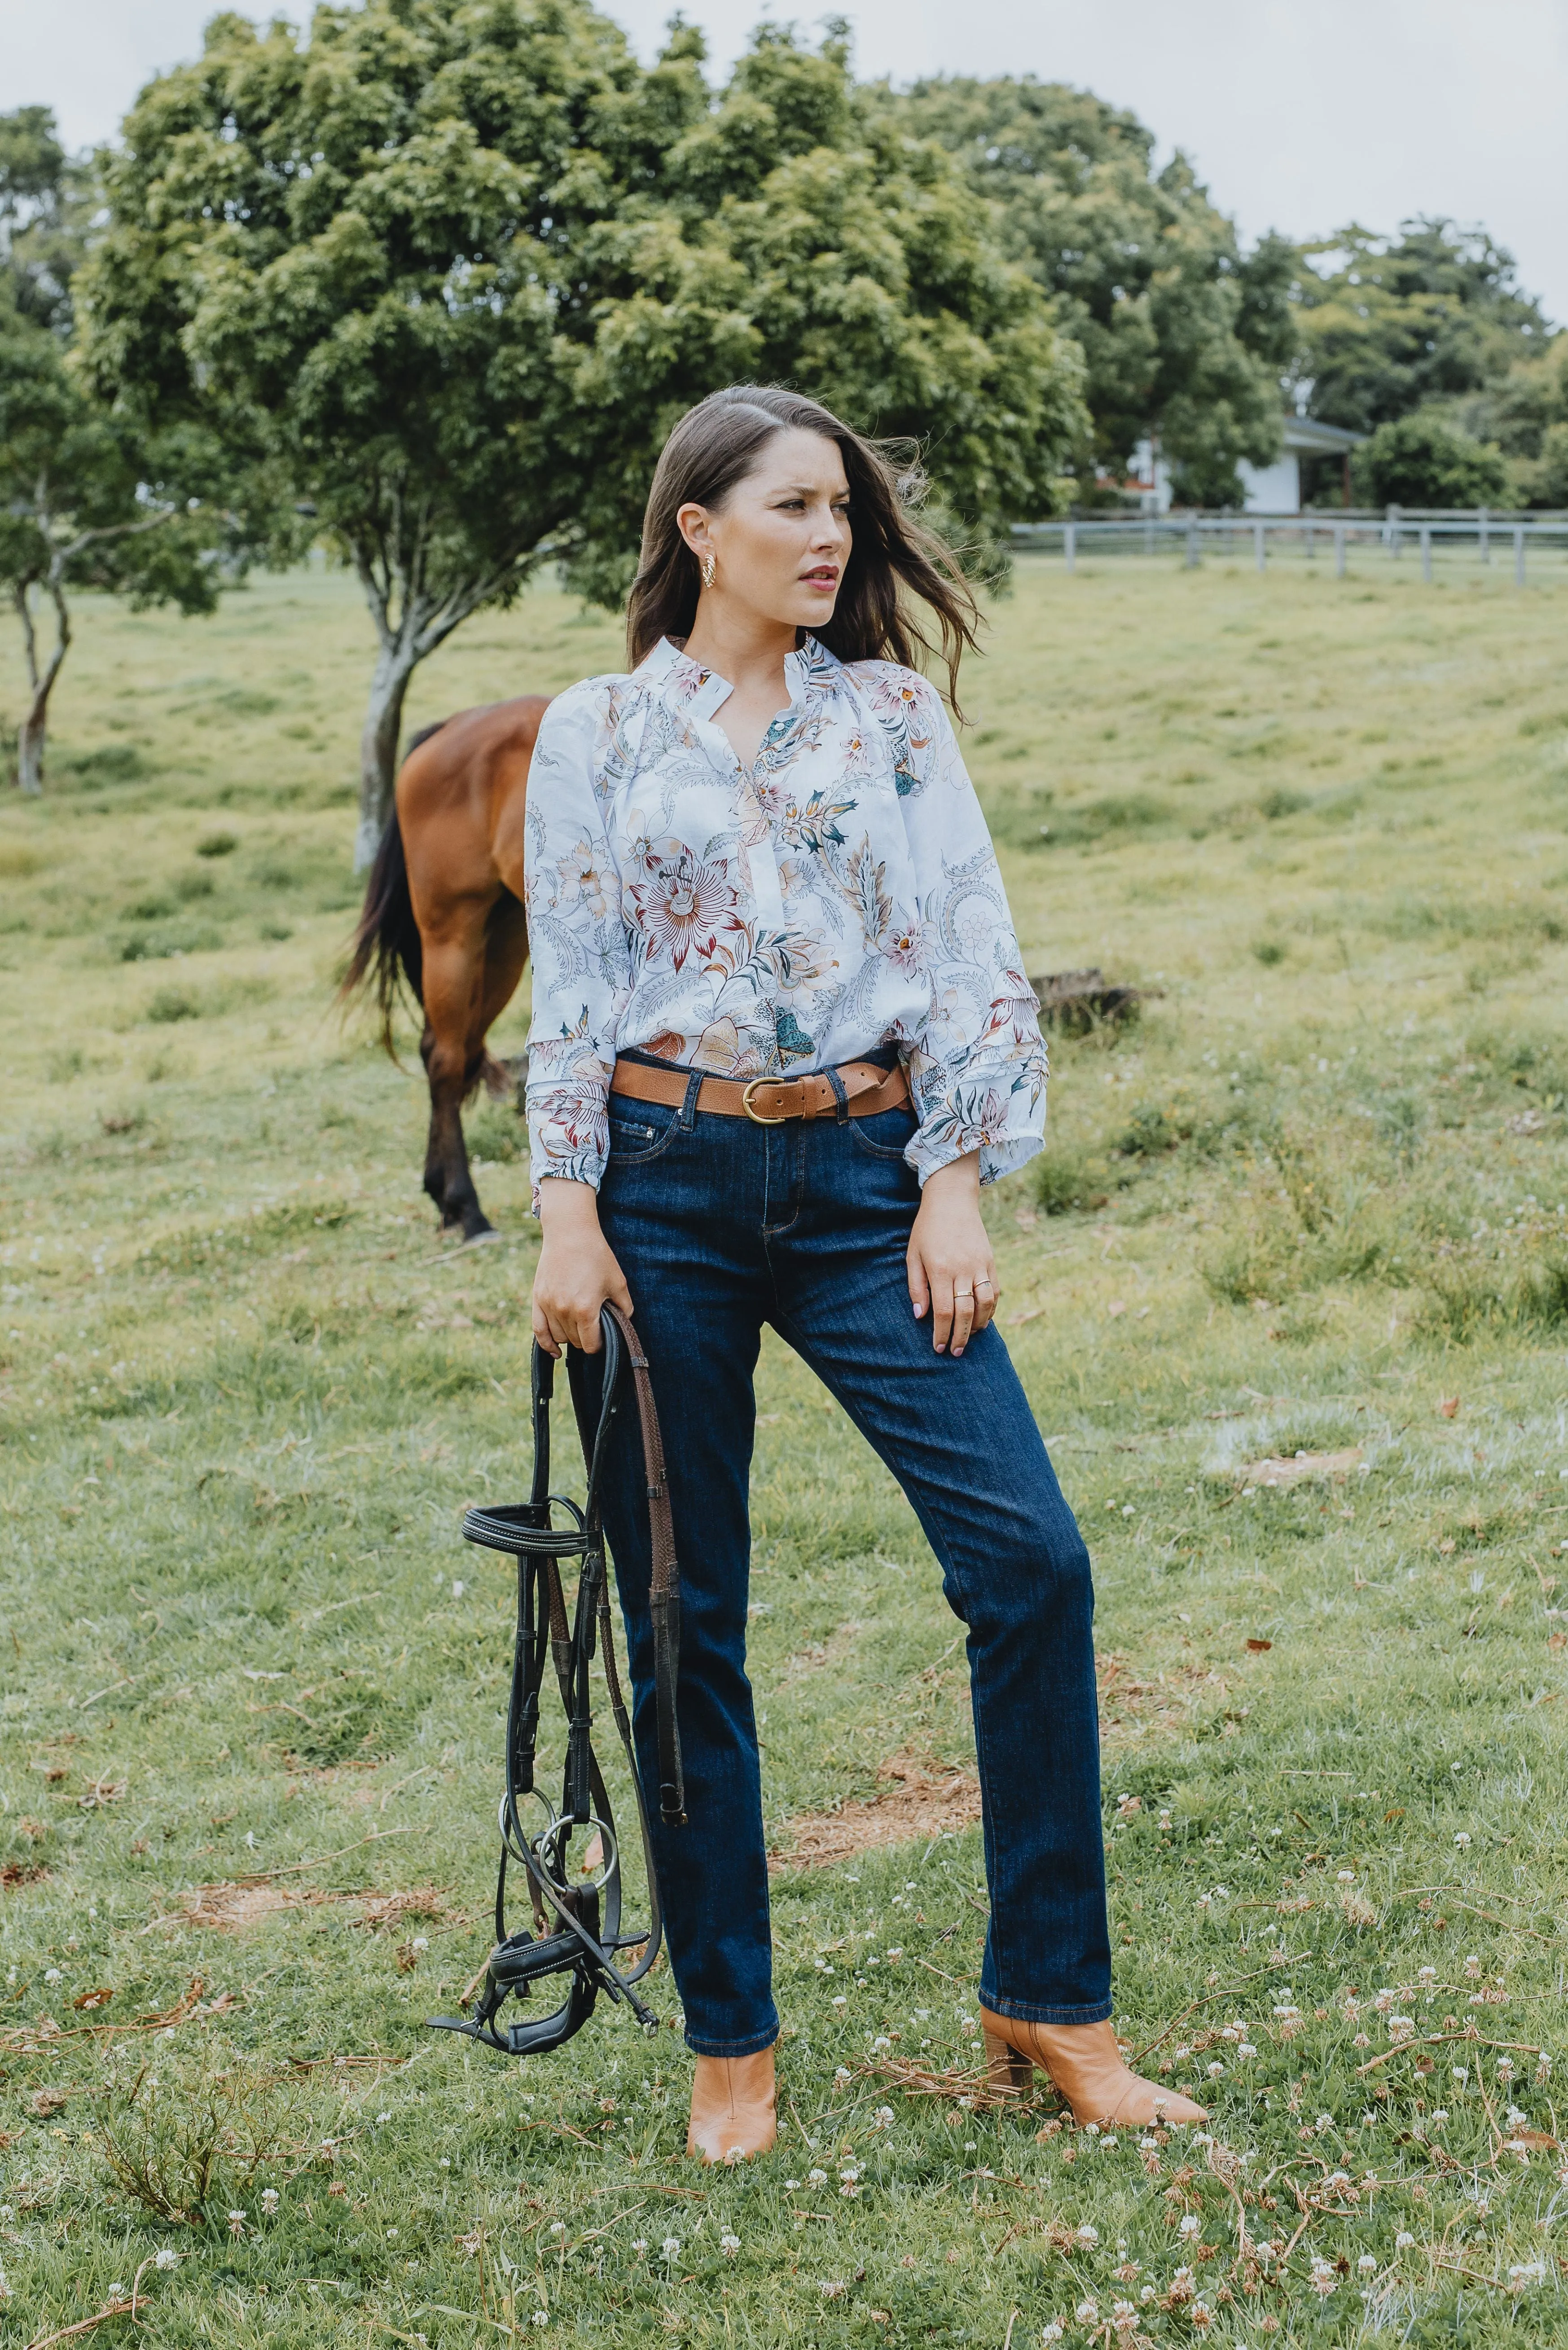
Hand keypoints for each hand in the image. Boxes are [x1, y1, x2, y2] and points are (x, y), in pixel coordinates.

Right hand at [532, 1178, 632, 1356]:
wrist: (570, 1232)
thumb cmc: (597, 1255)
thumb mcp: (618, 1282)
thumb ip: (625, 1308)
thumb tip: (624, 1324)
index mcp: (585, 1309)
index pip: (590, 1345)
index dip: (599, 1344)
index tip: (604, 1336)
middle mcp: (563, 1311)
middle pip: (574, 1341)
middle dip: (586, 1338)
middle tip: (594, 1324)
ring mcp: (548, 1305)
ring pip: (558, 1336)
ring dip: (569, 1336)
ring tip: (579, 1325)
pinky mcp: (537, 1298)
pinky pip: (538, 1330)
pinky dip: (546, 1343)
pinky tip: (554, 1350)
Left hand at [907, 1152, 997, 1356]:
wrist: (952, 1200)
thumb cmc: (927, 1229)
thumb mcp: (912, 1255)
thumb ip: (916, 1286)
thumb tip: (920, 1316)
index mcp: (941, 1269)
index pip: (944, 1311)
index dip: (942, 1333)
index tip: (939, 1348)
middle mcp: (963, 1269)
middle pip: (966, 1313)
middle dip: (961, 1336)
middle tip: (956, 1352)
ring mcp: (980, 1265)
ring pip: (985, 1304)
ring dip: (979, 1325)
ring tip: (970, 1336)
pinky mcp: (991, 1261)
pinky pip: (995, 1291)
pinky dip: (991, 1308)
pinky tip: (982, 1318)